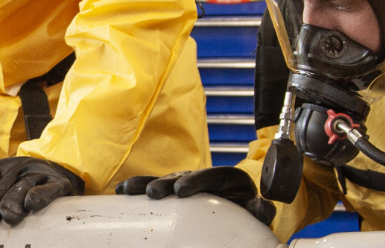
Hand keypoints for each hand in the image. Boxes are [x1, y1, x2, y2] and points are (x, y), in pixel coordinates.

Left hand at [0, 156, 84, 229]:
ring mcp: (36, 174)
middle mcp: (15, 168)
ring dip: (11, 202)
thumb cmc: (19, 185)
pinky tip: (31, 204)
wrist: (57, 175)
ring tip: (8, 217)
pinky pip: (47, 189)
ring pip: (20, 188)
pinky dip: (38, 195)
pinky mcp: (56, 183)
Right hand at [115, 167, 275, 224]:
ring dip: (145, 183)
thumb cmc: (247, 207)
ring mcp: (186, 184)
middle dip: (166, 182)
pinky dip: (138, 188)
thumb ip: (260, 209)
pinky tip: (121, 191)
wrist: (240, 208)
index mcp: (226, 177)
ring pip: (164, 180)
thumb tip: (263, 208)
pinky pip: (154, 187)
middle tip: (153, 192)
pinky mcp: (174, 193)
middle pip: (182, 176)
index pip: (209, 175)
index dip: (195, 181)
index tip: (181, 190)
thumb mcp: (256, 208)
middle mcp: (202, 177)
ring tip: (128, 189)